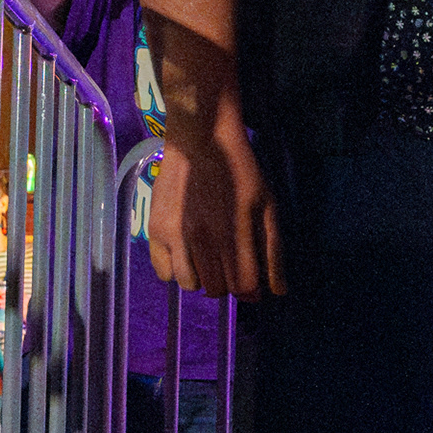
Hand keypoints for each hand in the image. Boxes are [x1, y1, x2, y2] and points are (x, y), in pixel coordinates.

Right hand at [147, 108, 285, 301]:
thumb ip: (272, 252)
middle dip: (227, 282)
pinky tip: (185, 252)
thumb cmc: (242, 172)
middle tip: (228, 262)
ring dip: (202, 278)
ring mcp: (175, 236)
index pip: (242, 286)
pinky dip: (176, 269)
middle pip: (216, 289)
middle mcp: (202, 240)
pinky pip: (164, 272)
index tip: (249, 276)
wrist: (202, 140)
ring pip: (190, 284)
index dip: (250, 287)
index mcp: (234, 235)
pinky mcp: (155, 229)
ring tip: (206, 257)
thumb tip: (277, 292)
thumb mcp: (268, 207)